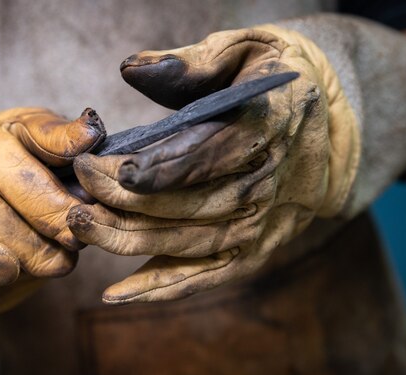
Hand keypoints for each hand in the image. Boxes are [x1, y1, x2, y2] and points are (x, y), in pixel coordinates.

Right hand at [0, 107, 104, 321]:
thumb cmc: (17, 199)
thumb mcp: (50, 172)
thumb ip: (69, 158)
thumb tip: (90, 135)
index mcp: (9, 130)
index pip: (40, 130)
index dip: (65, 142)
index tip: (89, 144)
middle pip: (17, 179)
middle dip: (54, 215)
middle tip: (76, 240)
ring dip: (29, 249)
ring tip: (55, 262)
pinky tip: (8, 270)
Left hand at [67, 26, 359, 303]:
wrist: (327, 124)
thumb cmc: (270, 81)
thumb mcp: (242, 50)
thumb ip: (189, 64)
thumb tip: (131, 69)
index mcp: (267, 128)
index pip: (207, 156)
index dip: (155, 168)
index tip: (103, 168)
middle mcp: (267, 185)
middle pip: (189, 205)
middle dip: (124, 200)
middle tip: (78, 187)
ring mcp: (261, 225)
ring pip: (187, 243)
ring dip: (129, 240)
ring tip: (80, 226)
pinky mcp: (252, 251)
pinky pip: (203, 276)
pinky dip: (160, 287)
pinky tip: (116, 292)